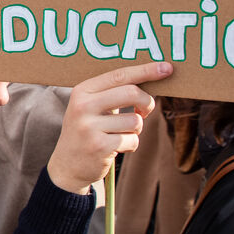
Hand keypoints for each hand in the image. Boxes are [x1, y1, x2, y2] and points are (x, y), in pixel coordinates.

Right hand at [47, 62, 171, 194]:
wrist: (67, 164)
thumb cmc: (88, 130)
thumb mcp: (92, 107)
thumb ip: (114, 92)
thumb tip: (152, 78)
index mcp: (82, 91)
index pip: (119, 75)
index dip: (145, 71)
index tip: (167, 68)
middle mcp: (83, 106)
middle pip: (131, 93)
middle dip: (147, 102)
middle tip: (144, 111)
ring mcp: (89, 127)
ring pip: (135, 120)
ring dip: (136, 129)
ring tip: (122, 133)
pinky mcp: (99, 146)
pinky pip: (133, 140)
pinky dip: (131, 144)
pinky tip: (116, 147)